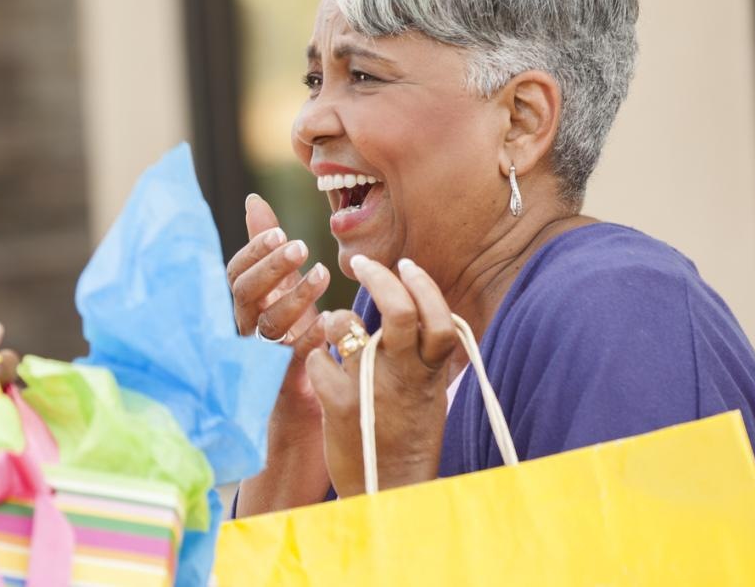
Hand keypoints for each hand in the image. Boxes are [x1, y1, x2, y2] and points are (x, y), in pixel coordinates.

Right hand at [229, 195, 332, 514]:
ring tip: (323, 277)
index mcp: (244, 307)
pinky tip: (328, 324)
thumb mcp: (281, 291)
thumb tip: (254, 200)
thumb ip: (267, 251)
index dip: (254, 253)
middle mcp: (244, 332)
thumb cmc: (291, 341)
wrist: (300, 412)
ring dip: (294, 298)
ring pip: (266, 325)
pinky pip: (287, 360)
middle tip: (299, 247)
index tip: (281, 234)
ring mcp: (258, 360)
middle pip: (243, 295)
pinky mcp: (278, 385)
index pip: (235, 274)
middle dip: (270, 268)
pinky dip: (307, 339)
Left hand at [305, 256, 457, 496]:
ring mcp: (372, 389)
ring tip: (334, 328)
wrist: (391, 490)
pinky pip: (319, 361)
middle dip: (377, 278)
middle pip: (398, 311)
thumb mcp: (427, 393)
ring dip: (335, 318)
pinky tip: (319, 368)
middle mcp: (405, 375)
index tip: (405, 265)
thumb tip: (410, 306)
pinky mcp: (340, 406)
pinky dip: (314, 358)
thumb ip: (422, 354)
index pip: (439, 316)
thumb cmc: (406, 435)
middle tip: (360, 264)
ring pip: (348, 328)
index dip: (423, 286)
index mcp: (431, 372)